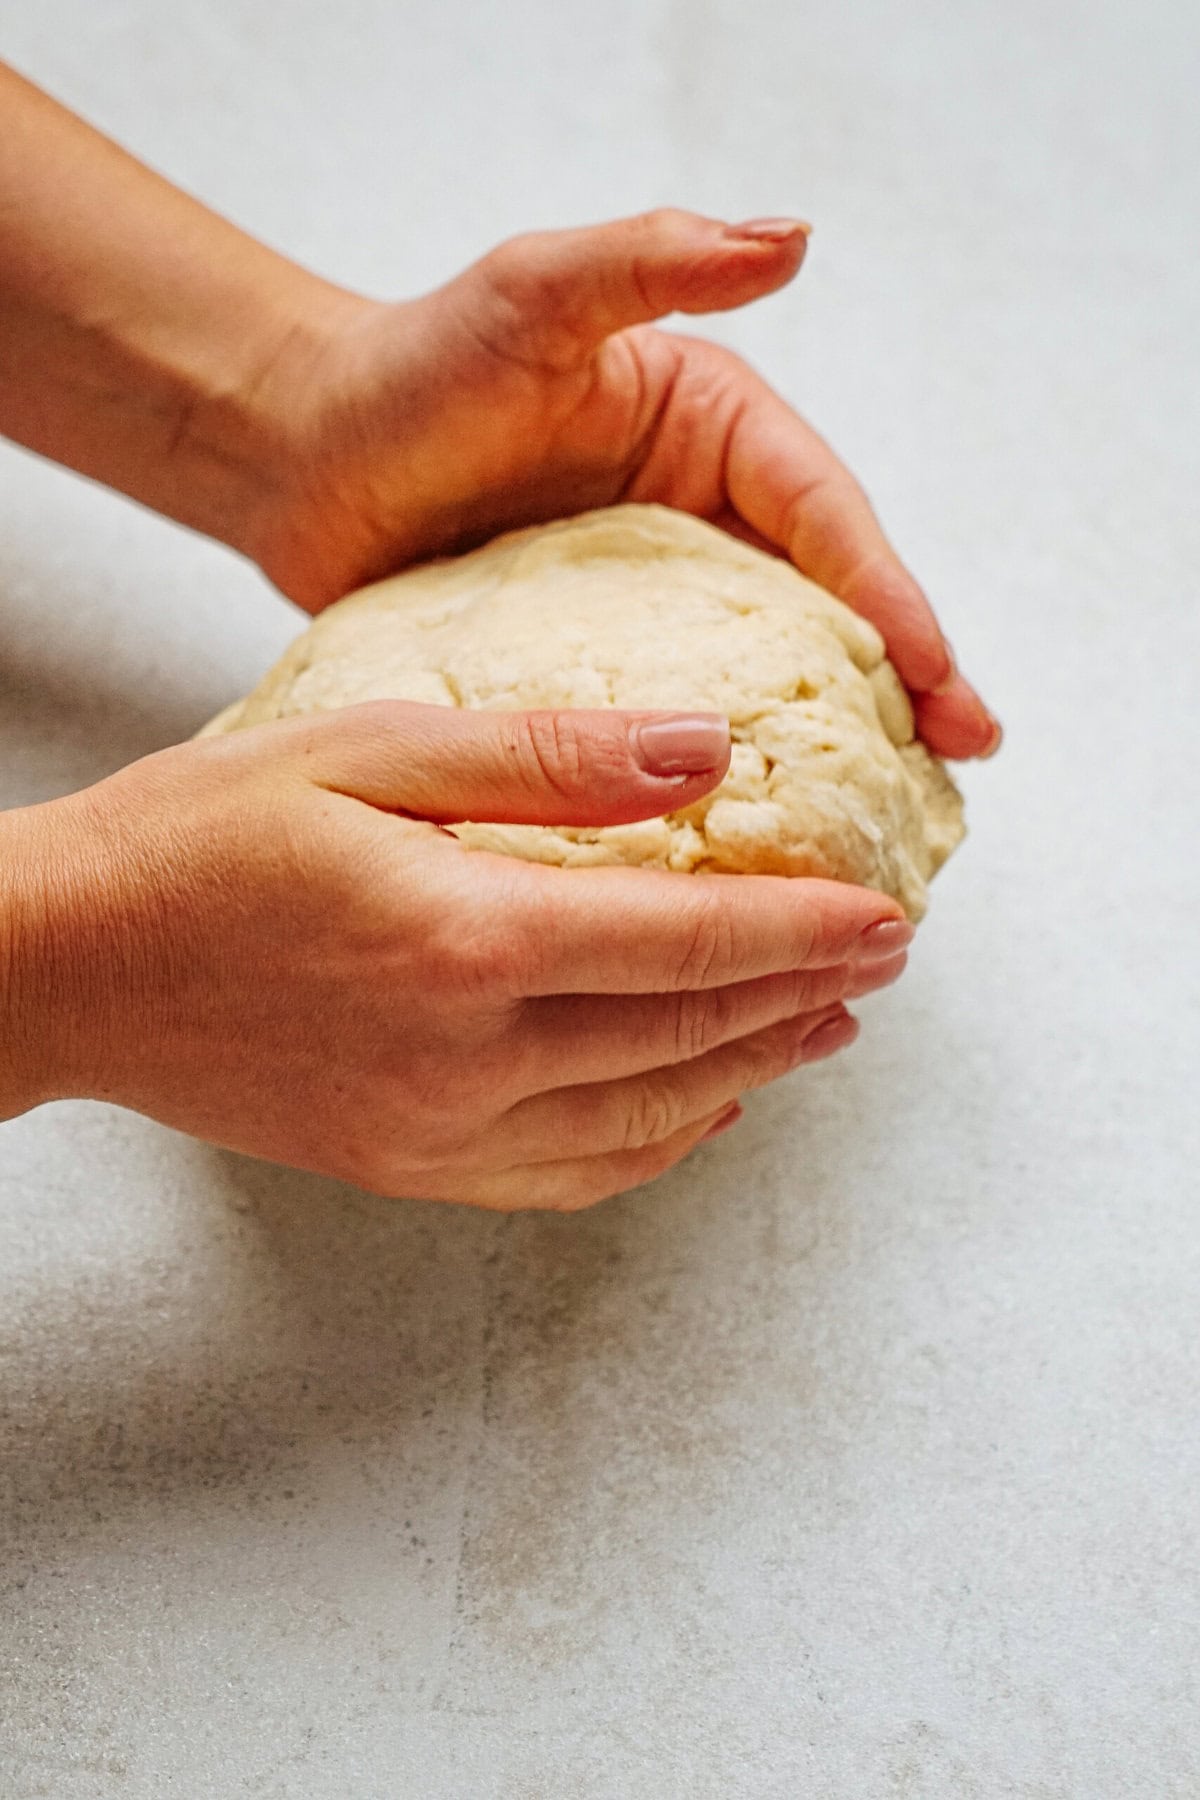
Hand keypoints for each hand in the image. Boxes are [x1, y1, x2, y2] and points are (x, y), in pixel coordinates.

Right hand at [3, 705, 911, 1209]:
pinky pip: (570, 1174)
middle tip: (879, 963)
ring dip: (749, 1070)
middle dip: (799, 996)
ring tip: (818, 1029)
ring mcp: (437, 1131)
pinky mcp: (404, 1165)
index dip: (804, 930)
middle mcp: (466, 1058)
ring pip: (646, 1116)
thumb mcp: (362, 748)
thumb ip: (546, 756)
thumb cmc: (197, 838)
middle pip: (687, 1034)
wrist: (66, 966)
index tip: (887, 917)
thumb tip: (704, 750)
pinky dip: (657, 1142)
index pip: (688, 940)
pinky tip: (698, 1107)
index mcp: (465, 942)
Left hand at [244, 209, 998, 760]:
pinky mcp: (603, 660)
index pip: (826, 520)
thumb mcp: (533, 295)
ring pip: (772, 670)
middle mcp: (703, 513)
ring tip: (897, 807)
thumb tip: (788, 236)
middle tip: (959, 756)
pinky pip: (680, 714)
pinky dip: (733, 765)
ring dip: (840, 733)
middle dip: (903, 677)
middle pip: (828, 603)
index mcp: (715, 429)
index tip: (936, 681)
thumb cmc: (411, 370)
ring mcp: (656, 596)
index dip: (891, 600)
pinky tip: (767, 825)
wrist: (303, 459)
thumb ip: (649, 258)